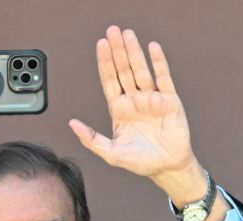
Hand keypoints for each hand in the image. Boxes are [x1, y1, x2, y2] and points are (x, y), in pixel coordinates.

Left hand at [69, 26, 198, 185]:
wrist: (166, 167)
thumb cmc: (140, 161)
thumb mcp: (110, 153)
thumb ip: (91, 139)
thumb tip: (72, 124)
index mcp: (119, 109)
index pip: (109, 80)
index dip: (105, 63)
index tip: (100, 45)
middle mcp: (134, 100)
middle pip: (123, 70)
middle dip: (117, 51)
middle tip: (112, 31)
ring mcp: (151, 99)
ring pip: (141, 70)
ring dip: (134, 52)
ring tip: (128, 34)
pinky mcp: (169, 101)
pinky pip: (163, 78)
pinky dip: (159, 62)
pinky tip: (152, 48)